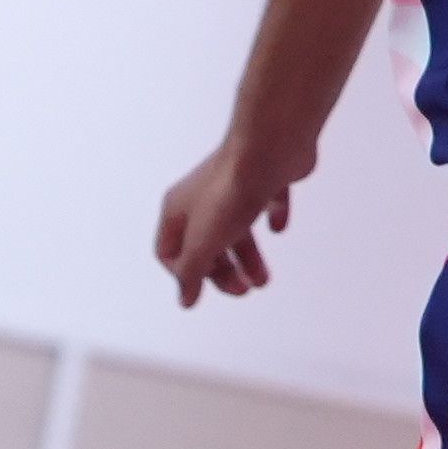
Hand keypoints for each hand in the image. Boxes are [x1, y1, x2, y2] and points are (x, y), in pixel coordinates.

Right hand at [156, 123, 308, 303]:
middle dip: (223, 272)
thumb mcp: (202, 244)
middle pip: (206, 243)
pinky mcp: (265, 176)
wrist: (269, 149)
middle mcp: (202, 195)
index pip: (169, 251)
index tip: (205, 288)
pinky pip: (266, 200)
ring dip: (249, 257)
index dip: (184, 274)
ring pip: (236, 227)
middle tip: (244, 290)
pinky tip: (278, 226)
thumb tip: (185, 299)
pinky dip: (272, 217)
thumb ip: (191, 273)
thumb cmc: (229, 194)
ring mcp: (234, 184)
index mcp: (178, 209)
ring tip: (263, 280)